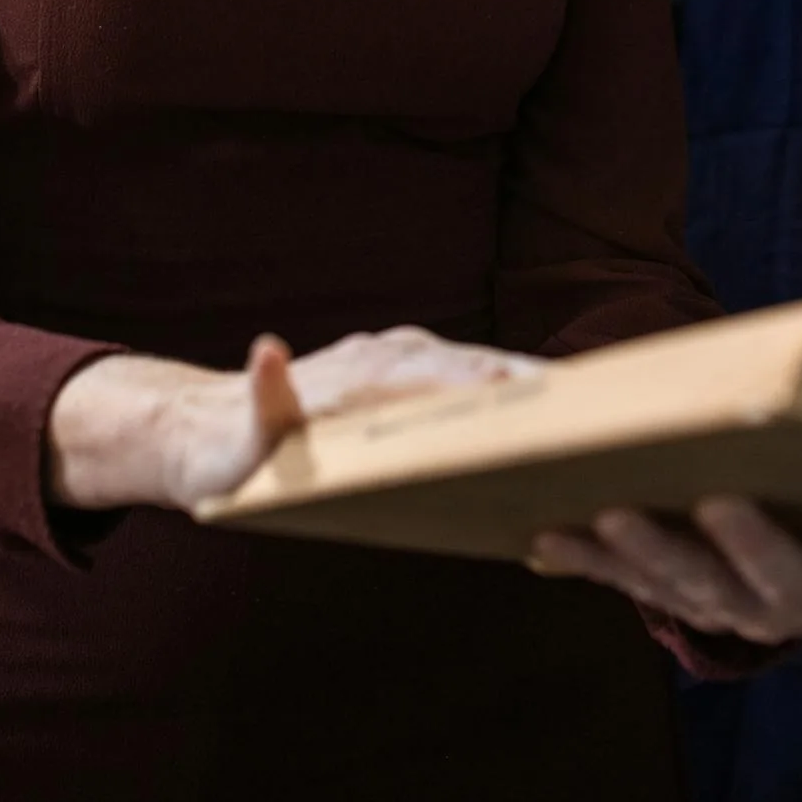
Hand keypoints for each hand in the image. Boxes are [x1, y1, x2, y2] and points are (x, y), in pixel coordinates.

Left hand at [47, 327, 538, 516]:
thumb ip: (260, 400)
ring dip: (524, 383)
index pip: (432, 374)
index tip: (528, 390)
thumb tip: (267, 349)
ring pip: (473, 368)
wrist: (209, 430)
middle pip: (469, 365)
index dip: (479, 381)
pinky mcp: (403, 379)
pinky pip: (461, 382)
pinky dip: (503, 392)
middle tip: (592, 404)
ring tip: (584, 409)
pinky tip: (540, 414)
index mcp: (359, 375)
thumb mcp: (238, 438)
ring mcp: (397, 364)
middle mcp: (385, 358)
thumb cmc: (231, 452)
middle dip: (527, 380)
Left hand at [528, 495, 801, 645]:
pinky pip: (629, 584)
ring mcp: (738, 609)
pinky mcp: (679, 601)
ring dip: (649, 553)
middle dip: (748, 546)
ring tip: (612, 512)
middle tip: (719, 504)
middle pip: (782, 584)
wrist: (784, 564)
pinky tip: (547, 540)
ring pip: (695, 588)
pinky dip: (586, 560)